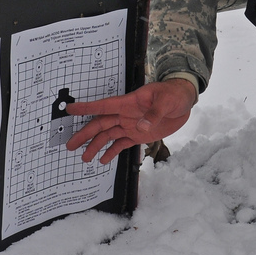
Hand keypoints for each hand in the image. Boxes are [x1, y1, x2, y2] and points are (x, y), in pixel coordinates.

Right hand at [65, 78, 196, 163]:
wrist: (185, 100)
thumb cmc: (174, 94)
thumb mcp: (166, 101)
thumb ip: (154, 114)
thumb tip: (140, 127)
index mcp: (129, 102)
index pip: (104, 105)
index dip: (86, 108)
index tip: (70, 109)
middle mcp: (126, 114)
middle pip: (101, 124)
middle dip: (85, 134)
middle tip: (70, 145)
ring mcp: (131, 125)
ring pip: (108, 135)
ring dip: (96, 146)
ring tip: (84, 158)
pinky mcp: (139, 135)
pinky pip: (122, 143)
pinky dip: (112, 151)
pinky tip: (103, 160)